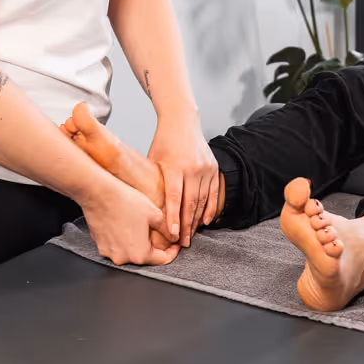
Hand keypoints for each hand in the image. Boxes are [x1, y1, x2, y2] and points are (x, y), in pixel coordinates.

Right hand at [80, 178, 180, 265]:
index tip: (175, 244)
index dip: (172, 251)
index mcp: (140, 254)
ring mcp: (110, 253)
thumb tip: (175, 237)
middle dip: (154, 246)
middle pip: (145, 257)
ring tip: (140, 225)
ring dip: (138, 242)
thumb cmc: (125, 202)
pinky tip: (126, 225)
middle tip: (158, 232)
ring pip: (130, 252)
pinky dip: (124, 239)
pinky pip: (117, 246)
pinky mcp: (100, 245)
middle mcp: (123, 258)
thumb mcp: (155, 214)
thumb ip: (167, 230)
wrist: (99, 193)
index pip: (162, 260)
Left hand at [147, 118, 218, 246]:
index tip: (172, 234)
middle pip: (190, 202)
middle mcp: (192, 167)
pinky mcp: (213, 167)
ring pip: (203, 200)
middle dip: (186, 225)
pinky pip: (214, 192)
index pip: (174, 198)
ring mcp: (205, 167)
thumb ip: (154, 183)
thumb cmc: (163, 142)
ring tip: (191, 235)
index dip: (173, 217)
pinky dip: (211, 208)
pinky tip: (206, 221)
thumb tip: (149, 209)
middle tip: (183, 242)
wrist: (181, 121)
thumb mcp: (152, 160)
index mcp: (174, 166)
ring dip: (197, 220)